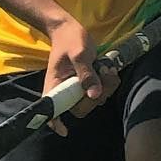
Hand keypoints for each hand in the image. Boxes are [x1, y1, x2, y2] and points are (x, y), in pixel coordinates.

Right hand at [42, 15, 115, 134]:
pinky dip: (108, 83)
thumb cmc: (70, 39)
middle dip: (97, 95)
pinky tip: (108, 69)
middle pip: (82, 107)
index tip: (64, 131)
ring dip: (106, 87)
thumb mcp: (79, 53)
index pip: (52, 109)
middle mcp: (65, 90)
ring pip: (94, 100)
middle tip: (105, 73)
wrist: (70, 29)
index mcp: (55, 85)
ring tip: (107, 68)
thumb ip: (86, 74)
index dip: (56, 122)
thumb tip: (93, 95)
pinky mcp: (87, 83)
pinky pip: (100, 91)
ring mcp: (76, 87)